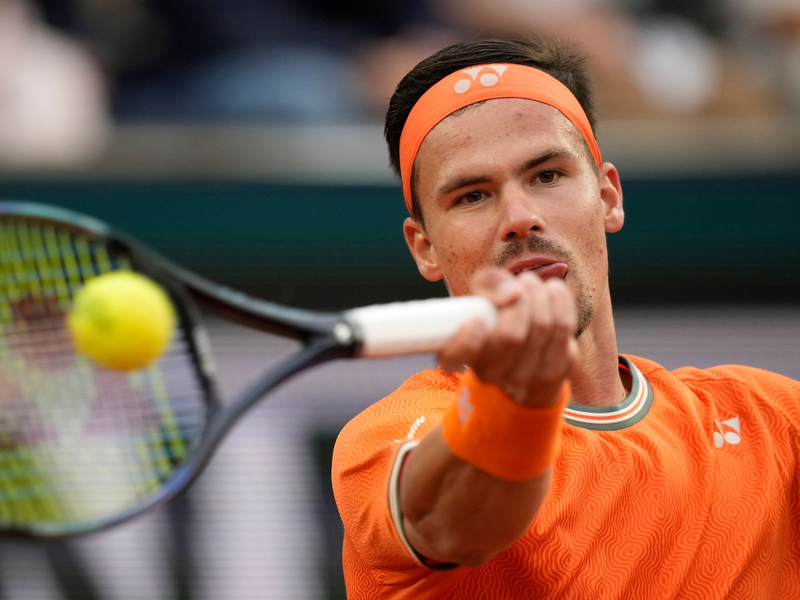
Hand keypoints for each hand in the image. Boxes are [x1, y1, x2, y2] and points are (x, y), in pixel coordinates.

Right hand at [439, 268, 577, 406]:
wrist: (528, 348)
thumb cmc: (497, 316)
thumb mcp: (484, 294)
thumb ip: (488, 283)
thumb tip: (510, 292)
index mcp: (459, 354)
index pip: (454, 357)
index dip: (465, 343)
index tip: (477, 321)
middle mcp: (488, 373)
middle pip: (511, 336)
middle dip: (521, 300)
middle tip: (522, 281)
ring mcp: (522, 377)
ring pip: (541, 326)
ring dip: (540, 295)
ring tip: (533, 283)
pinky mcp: (553, 372)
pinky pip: (563, 327)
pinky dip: (560, 301)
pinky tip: (554, 290)